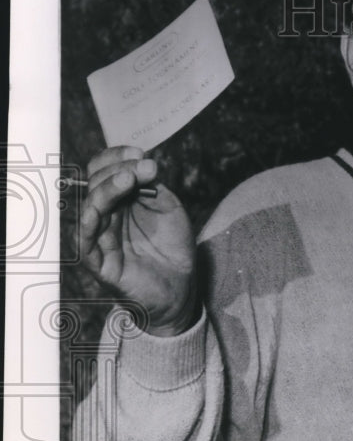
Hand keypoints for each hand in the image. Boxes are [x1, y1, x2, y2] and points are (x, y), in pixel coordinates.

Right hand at [79, 146, 197, 336]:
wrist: (181, 287)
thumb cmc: (173, 248)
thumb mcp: (168, 209)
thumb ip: (152, 188)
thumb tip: (142, 165)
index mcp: (119, 200)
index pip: (105, 171)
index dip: (118, 158)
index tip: (141, 153)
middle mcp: (106, 216)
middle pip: (95, 184)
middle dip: (118, 169)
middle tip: (144, 165)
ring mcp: (99, 237)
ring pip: (90, 206)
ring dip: (107, 188)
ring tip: (129, 178)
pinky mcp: (98, 261)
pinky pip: (84, 238)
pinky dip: (90, 219)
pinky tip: (102, 206)